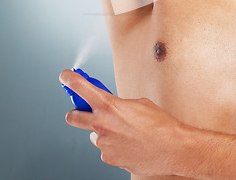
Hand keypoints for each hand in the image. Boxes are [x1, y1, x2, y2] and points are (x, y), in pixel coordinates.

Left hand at [59, 69, 186, 175]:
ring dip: (103, 131)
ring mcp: (103, 143)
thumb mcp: (140, 104)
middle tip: (84, 111)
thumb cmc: (160, 125)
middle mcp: (102, 124)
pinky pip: (105, 148)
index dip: (69, 79)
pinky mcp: (108, 158)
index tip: (65, 76)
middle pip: (73, 117)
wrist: (171, 148)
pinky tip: (129, 143)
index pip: (81, 88)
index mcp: (109, 105)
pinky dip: (113, 145)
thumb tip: (113, 106)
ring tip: (124, 132)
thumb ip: (120, 104)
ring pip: (94, 134)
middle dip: (76, 113)